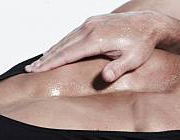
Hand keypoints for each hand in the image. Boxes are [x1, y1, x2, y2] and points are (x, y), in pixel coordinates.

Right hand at [25, 11, 173, 81]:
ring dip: (51, 51)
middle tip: (30, 70)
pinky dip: (62, 44)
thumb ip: (118, 69)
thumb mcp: (134, 60)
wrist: (149, 24)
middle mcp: (89, 28)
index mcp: (96, 39)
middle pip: (62, 46)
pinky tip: (56, 51)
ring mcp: (90, 23)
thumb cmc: (143, 45)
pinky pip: (72, 35)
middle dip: (45, 59)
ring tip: (38, 63)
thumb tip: (106, 78)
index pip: (68, 54)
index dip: (51, 63)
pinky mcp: (92, 22)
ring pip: (65, 39)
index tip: (38, 72)